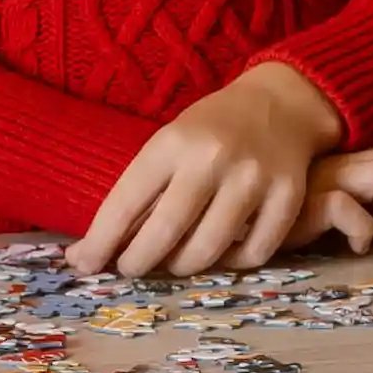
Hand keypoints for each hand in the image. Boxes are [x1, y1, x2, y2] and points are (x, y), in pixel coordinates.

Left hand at [75, 62, 343, 274]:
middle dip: (138, 261)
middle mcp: (212, 159)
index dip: (100, 241)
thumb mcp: (169, 143)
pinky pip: (255, 253)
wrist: (279, 103)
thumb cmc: (211, 129)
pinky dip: (232, 264)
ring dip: (182, 267)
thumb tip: (97, 249)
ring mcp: (254, 179)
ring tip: (174, 262)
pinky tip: (221, 255)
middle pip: (165, 232)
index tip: (84, 264)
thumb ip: (143, 191)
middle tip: (130, 269)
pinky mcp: (288, 197)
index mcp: (173, 142)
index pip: (125, 203)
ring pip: (208, 249)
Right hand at [300, 138, 372, 254]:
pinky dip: (363, 231)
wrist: (243, 224)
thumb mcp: (337, 199)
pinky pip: (346, 207)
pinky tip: (355, 248)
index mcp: (354, 158)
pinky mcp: (306, 202)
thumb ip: (366, 194)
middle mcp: (344, 162)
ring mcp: (325, 179)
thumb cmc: (294, 217)